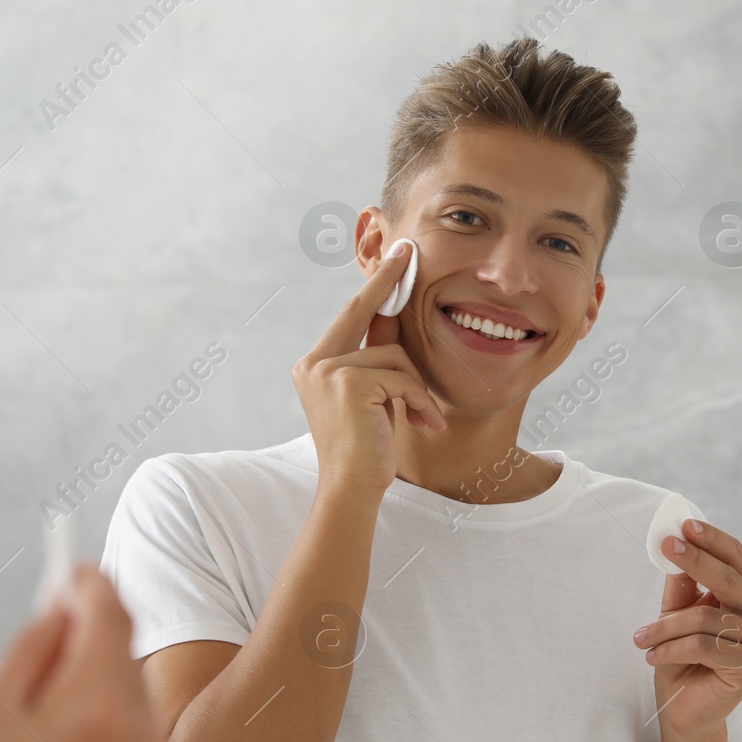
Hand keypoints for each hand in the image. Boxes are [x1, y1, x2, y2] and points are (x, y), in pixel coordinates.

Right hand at [0, 566, 185, 741]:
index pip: (112, 613)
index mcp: (97, 711)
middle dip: (90, 668)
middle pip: (128, 669)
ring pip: (144, 724)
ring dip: (109, 728)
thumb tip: (65, 601)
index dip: (90, 587)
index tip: (75, 577)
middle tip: (45, 694)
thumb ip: (35, 648)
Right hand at [291, 243, 446, 497]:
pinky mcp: (349, 382)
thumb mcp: (374, 398)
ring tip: (426, 418)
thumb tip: (396, 319)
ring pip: (395, 355)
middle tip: (410, 252)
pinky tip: (427, 424)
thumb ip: (379, 360)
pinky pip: (402, 377)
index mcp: (315, 365)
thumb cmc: (367, 450)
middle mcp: (314, 363)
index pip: (350, 315)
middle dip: (389, 279)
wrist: (352, 489)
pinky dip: (421, 401)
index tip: (396, 257)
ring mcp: (328, 370)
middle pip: (364, 312)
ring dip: (418, 389)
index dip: (376, 285)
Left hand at [632, 520, 741, 740]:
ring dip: (666, 628)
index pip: (736, 558)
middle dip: (695, 561)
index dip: (712, 540)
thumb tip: (674, 547)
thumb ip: (681, 584)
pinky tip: (653, 658)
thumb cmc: (682, 660)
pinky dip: (671, 650)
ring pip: (706, 618)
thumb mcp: (676, 615)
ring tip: (642, 639)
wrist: (686, 711)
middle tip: (666, 548)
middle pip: (729, 579)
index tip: (684, 525)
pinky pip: (703, 646)